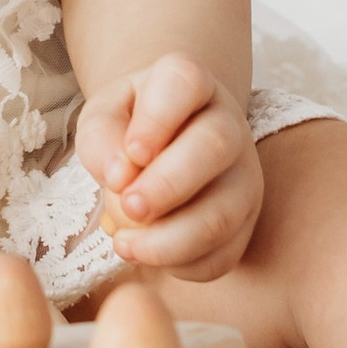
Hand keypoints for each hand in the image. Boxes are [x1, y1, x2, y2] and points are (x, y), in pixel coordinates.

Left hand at [75, 53, 262, 284]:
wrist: (163, 146)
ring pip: (224, 211)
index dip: (158, 119)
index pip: (185, 83)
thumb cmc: (129, 127)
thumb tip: (119, 174)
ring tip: (125, 245)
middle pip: (214, 147)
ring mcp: (243, 176)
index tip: (131, 152)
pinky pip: (224, 253)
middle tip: (127, 206)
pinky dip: (183, 264)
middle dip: (167, 185)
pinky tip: (147, 256)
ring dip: (172, 238)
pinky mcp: (244, 223)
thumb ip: (102, 136)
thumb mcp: (104, 116)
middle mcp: (227, 125)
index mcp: (190, 83)